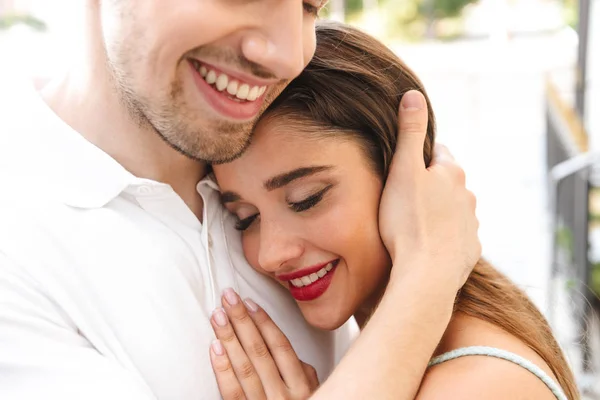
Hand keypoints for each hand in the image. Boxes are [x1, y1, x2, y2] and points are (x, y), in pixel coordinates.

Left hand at [209, 289, 318, 399]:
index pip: (281, 347)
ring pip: (245, 368)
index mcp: (303, 387)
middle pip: (260, 352)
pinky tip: (214, 349)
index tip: (249, 303)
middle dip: (242, 321)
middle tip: (228, 298)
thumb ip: (305, 374)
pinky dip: (222, 370)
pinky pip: (232, 394)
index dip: (264, 323)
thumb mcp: (314, 395)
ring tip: (218, 316)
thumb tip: (292, 353)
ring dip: (229, 339)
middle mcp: (285, 397)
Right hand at [379, 90, 479, 288]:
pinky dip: (444, 236)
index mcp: (451, 173)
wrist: (426, 273)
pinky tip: (427, 244)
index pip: (438, 153)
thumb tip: (413, 94)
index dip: (420, 157)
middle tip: (404, 196)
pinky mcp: (470, 249)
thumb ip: (409, 132)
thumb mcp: (403, 170)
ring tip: (414, 223)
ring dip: (438, 211)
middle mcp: (467, 195)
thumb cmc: (409, 221)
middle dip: (430, 185)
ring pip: (453, 209)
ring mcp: (471, 224)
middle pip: (447, 182)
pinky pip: (456, 236)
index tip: (405, 166)